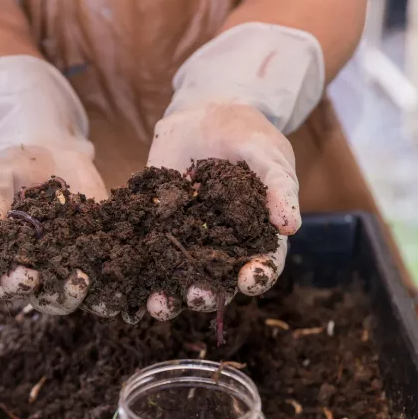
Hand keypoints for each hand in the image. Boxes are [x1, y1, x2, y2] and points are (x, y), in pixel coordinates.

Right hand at [0, 55, 111, 314]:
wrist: (43, 149)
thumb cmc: (8, 167)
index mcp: (6, 262)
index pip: (5, 287)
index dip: (15, 287)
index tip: (28, 277)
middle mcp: (38, 271)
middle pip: (49, 299)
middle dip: (64, 296)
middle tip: (78, 281)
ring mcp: (70, 262)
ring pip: (83, 293)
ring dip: (97, 297)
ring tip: (110, 290)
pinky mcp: (98, 249)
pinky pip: (110, 268)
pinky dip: (122, 275)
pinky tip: (133, 271)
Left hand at [146, 102, 296, 319]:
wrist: (202, 115)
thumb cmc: (246, 135)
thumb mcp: (267, 152)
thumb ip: (278, 185)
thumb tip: (291, 226)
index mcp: (254, 236)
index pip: (260, 266)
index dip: (257, 277)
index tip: (249, 279)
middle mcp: (220, 249)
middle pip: (215, 283)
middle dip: (206, 295)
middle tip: (196, 295)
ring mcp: (186, 242)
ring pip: (178, 279)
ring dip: (169, 297)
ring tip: (158, 302)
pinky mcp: (156, 231)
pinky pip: (146, 257)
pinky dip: (136, 270)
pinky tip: (126, 276)